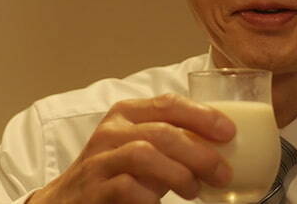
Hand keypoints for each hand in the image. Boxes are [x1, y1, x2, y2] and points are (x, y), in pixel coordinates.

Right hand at [27, 93, 234, 202]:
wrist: (67, 201)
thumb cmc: (116, 173)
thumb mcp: (141, 147)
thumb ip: (171, 140)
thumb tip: (223, 146)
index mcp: (127, 113)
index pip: (168, 103)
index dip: (202, 115)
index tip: (229, 132)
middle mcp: (111, 131)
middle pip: (162, 131)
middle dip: (199, 152)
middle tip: (222, 173)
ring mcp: (99, 160)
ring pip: (145, 154)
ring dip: (179, 174)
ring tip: (194, 190)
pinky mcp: (94, 190)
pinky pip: (128, 187)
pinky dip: (151, 197)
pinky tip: (160, 203)